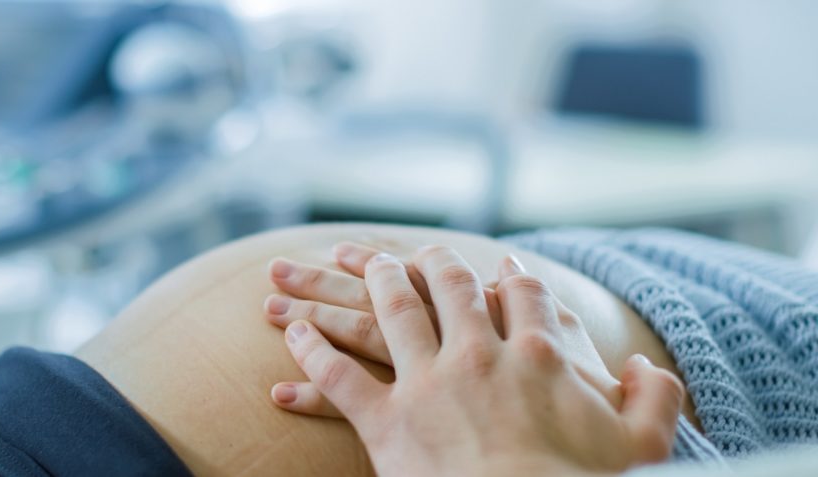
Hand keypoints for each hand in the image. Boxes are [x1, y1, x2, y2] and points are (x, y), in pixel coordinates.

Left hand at [268, 246, 683, 475]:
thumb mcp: (642, 445)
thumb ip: (653, 399)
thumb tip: (647, 369)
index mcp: (536, 353)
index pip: (522, 294)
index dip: (510, 276)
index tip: (500, 265)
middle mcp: (476, 355)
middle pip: (445, 288)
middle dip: (427, 263)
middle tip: (412, 250)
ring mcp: (427, 385)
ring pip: (387, 314)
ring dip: (361, 282)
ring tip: (342, 260)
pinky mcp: (387, 424)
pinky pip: (340, 379)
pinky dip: (312, 354)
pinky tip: (293, 334)